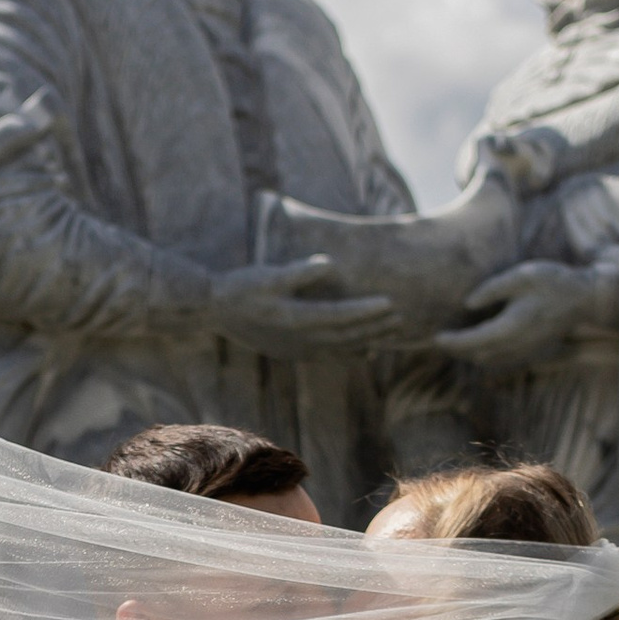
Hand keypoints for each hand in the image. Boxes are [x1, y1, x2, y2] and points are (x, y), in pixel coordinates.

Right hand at [197, 259, 401, 357]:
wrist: (214, 310)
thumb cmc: (240, 287)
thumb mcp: (267, 275)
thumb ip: (298, 272)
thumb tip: (329, 264)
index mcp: (295, 319)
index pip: (339, 316)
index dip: (366, 311)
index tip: (390, 303)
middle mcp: (300, 339)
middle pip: (346, 336)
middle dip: (375, 328)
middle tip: (404, 318)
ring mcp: (297, 349)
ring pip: (341, 349)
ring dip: (368, 340)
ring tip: (394, 332)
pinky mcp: (294, 351)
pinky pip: (329, 355)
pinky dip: (351, 353)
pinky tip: (367, 350)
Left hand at [434, 261, 618, 370]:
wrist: (584, 299)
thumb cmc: (553, 282)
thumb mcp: (521, 276)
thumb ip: (492, 289)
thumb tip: (468, 304)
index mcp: (512, 326)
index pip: (474, 341)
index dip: (453, 342)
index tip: (436, 338)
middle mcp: (517, 345)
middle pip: (478, 356)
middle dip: (457, 351)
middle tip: (439, 341)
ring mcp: (526, 352)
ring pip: (489, 361)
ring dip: (470, 355)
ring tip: (454, 343)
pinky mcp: (531, 352)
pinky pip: (502, 360)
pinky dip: (485, 355)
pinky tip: (478, 344)